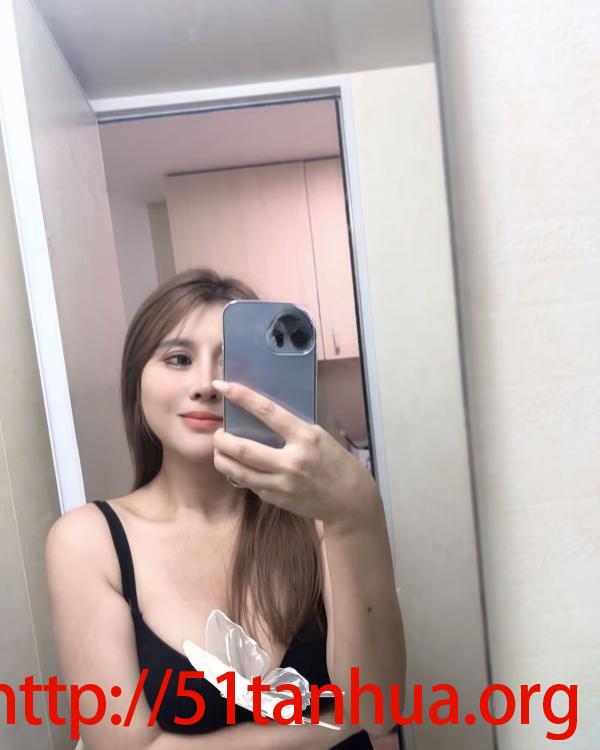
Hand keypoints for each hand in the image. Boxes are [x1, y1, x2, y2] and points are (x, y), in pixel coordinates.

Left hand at [211, 380, 379, 529]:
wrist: (350, 499)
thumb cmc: (336, 462)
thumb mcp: (318, 436)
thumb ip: (291, 428)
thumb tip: (259, 415)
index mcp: (305, 437)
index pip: (267, 412)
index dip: (242, 397)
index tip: (223, 386)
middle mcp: (291, 461)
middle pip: (242, 448)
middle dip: (221, 438)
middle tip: (218, 432)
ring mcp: (282, 483)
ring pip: (238, 470)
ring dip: (222, 458)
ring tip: (220, 450)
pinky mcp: (277, 499)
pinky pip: (249, 483)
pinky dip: (239, 473)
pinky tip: (238, 467)